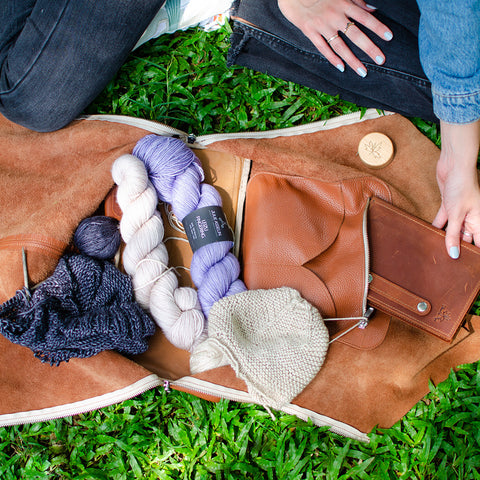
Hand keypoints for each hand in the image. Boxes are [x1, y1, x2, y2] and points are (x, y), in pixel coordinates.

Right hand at [277, 0, 392, 75]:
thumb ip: (357, 2)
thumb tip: (373, 10)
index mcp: (344, 4)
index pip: (365, 18)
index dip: (378, 27)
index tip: (389, 38)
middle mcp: (335, 16)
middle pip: (355, 35)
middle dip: (369, 48)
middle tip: (381, 60)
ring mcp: (322, 25)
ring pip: (340, 46)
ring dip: (353, 60)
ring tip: (363, 71)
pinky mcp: (310, 32)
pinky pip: (323, 48)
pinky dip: (332, 58)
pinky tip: (342, 68)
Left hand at [432, 120, 479, 257]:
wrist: (455, 166)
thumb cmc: (462, 186)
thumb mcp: (456, 214)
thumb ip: (453, 234)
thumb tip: (453, 254)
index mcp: (479, 222)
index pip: (478, 243)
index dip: (473, 255)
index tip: (465, 268)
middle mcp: (471, 218)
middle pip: (464, 238)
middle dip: (455, 248)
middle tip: (445, 263)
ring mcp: (459, 211)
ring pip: (452, 230)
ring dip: (444, 238)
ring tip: (434, 252)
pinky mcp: (448, 205)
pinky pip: (443, 220)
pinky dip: (436, 226)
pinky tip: (428, 235)